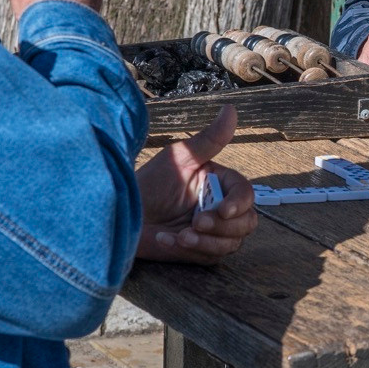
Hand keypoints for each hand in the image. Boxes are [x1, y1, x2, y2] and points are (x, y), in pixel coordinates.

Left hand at [134, 105, 257, 264]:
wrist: (122, 213)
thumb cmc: (149, 183)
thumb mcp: (179, 158)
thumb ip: (209, 139)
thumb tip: (231, 110)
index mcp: (219, 184)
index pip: (245, 194)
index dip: (240, 204)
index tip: (223, 210)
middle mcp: (220, 208)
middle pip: (247, 223)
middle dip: (222, 227)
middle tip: (195, 223)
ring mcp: (212, 231)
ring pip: (232, 243)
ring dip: (207, 242)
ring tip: (180, 236)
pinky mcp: (199, 251)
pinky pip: (211, 257)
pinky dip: (192, 250)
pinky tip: (168, 240)